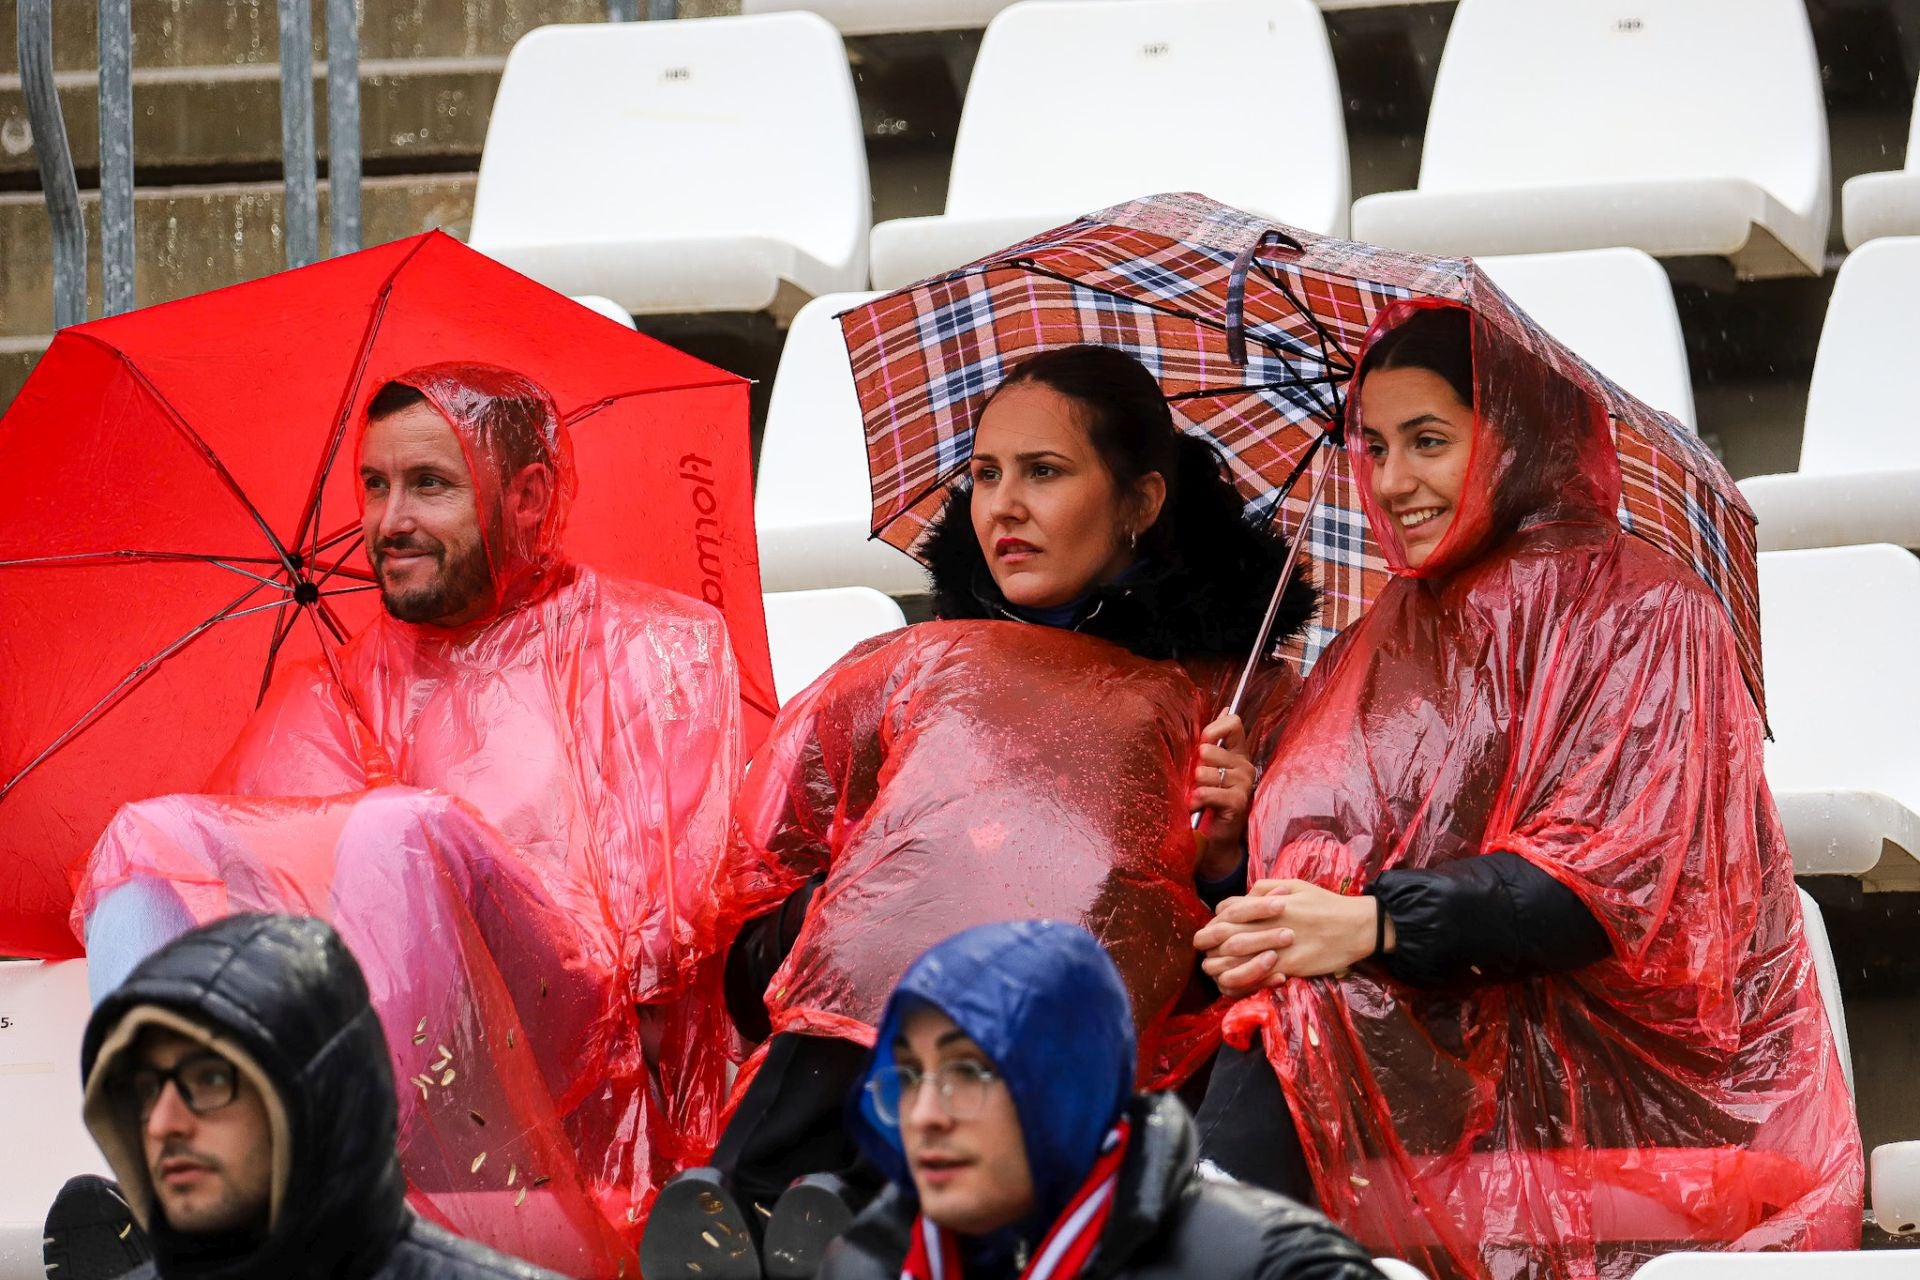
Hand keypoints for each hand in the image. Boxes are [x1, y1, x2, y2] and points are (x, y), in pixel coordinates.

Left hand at [1192, 712, 1255, 866]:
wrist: (1214, 837)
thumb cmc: (1208, 799)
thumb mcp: (1209, 767)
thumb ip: (1214, 740)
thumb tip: (1223, 708)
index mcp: (1238, 753)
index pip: (1233, 723)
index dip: (1213, 730)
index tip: (1202, 744)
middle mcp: (1245, 766)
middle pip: (1210, 750)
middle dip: (1195, 766)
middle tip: (1195, 781)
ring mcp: (1244, 784)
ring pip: (1205, 772)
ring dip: (1193, 786)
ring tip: (1195, 796)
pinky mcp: (1238, 802)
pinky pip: (1207, 792)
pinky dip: (1196, 800)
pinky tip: (1195, 806)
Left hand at [1193, 879, 1386, 995]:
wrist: (1357, 925)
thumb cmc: (1325, 903)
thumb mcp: (1294, 884)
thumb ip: (1264, 887)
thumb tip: (1242, 897)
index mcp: (1266, 902)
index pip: (1226, 912)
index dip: (1215, 923)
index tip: (1214, 931)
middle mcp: (1267, 923)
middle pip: (1222, 936)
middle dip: (1209, 946)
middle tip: (1208, 953)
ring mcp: (1277, 946)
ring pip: (1234, 960)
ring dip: (1222, 966)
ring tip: (1220, 969)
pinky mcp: (1289, 966)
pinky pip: (1257, 977)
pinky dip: (1246, 979)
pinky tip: (1244, 979)